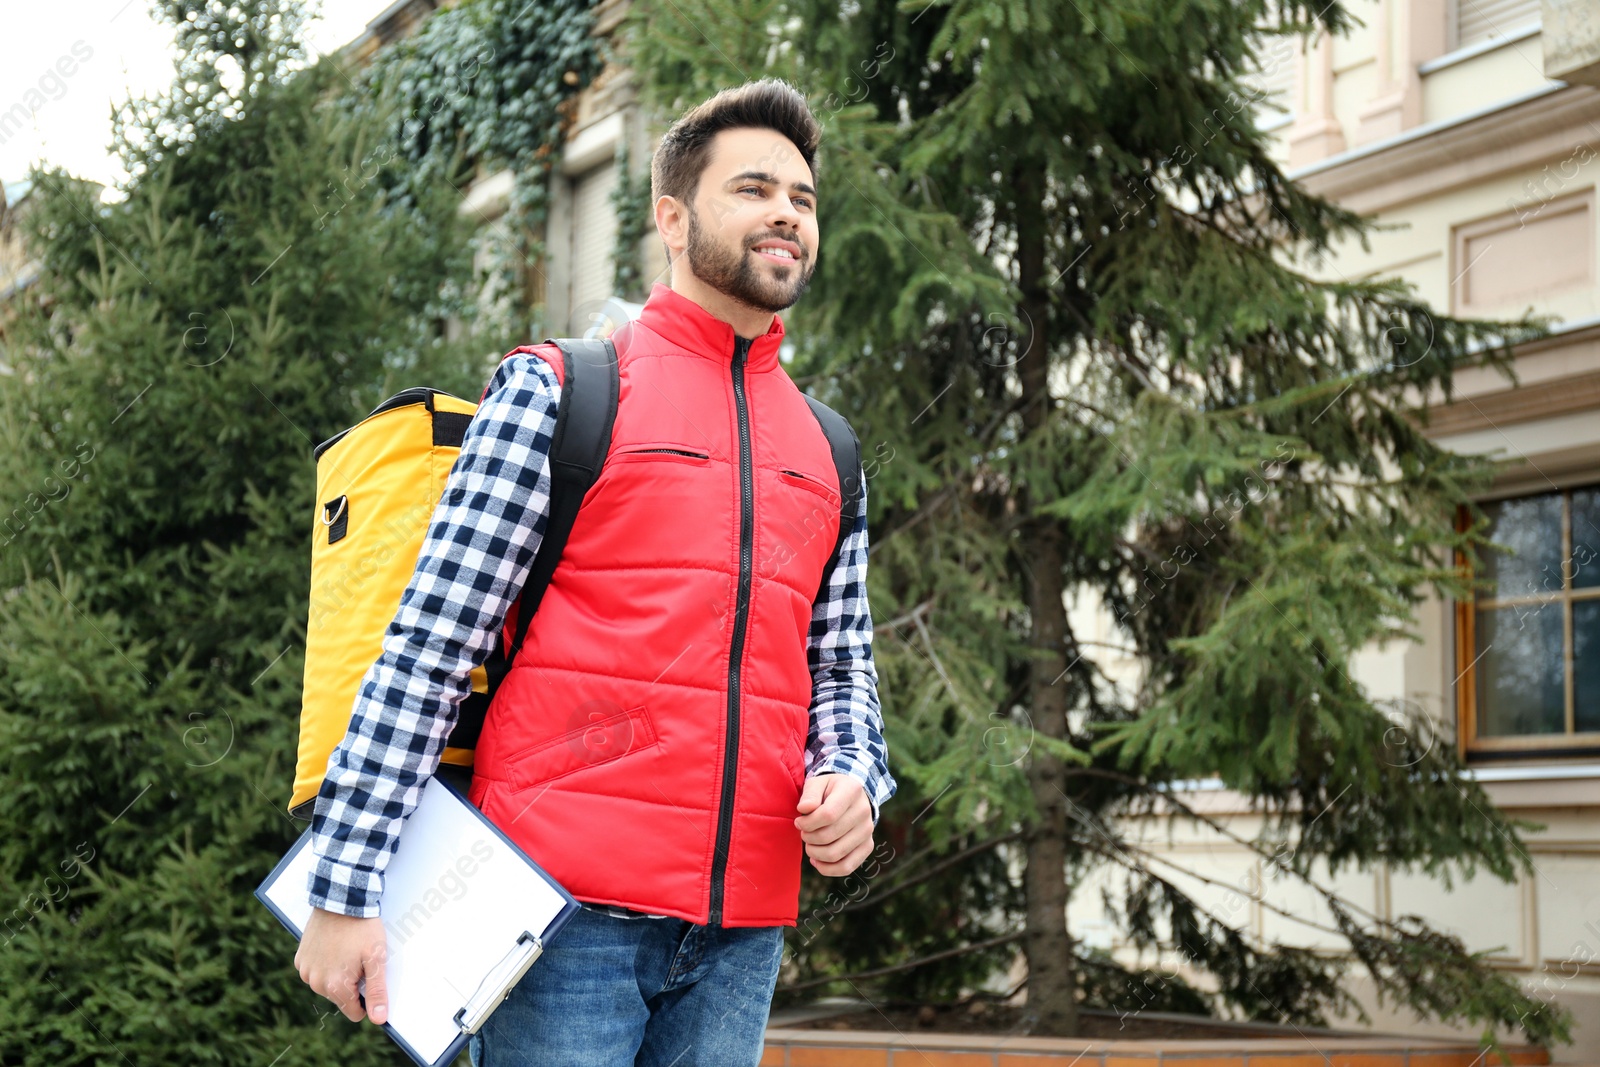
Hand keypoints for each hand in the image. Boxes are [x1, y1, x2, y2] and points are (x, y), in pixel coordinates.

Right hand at [294, 907, 388, 1024]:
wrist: (341, 900)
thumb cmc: (362, 928)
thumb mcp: (376, 959)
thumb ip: (377, 992)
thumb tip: (379, 1019)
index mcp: (335, 987)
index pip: (355, 1012)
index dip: (367, 997)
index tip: (370, 977)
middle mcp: (315, 983)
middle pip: (341, 998)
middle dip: (352, 983)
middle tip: (359, 958)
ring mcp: (305, 971)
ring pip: (327, 985)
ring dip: (338, 973)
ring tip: (346, 950)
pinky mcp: (300, 959)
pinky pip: (315, 971)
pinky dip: (325, 963)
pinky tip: (333, 946)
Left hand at [794, 773, 873, 875]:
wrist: (852, 796)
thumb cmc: (829, 790)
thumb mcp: (818, 783)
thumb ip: (810, 794)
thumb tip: (804, 809)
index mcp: (852, 791)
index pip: (827, 815)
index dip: (808, 823)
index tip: (799, 822)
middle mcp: (864, 811)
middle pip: (829, 836)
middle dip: (808, 838)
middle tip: (803, 833)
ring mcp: (868, 831)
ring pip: (835, 854)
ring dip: (814, 853)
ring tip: (809, 845)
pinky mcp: (867, 846)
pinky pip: (846, 867)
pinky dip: (827, 869)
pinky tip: (817, 860)